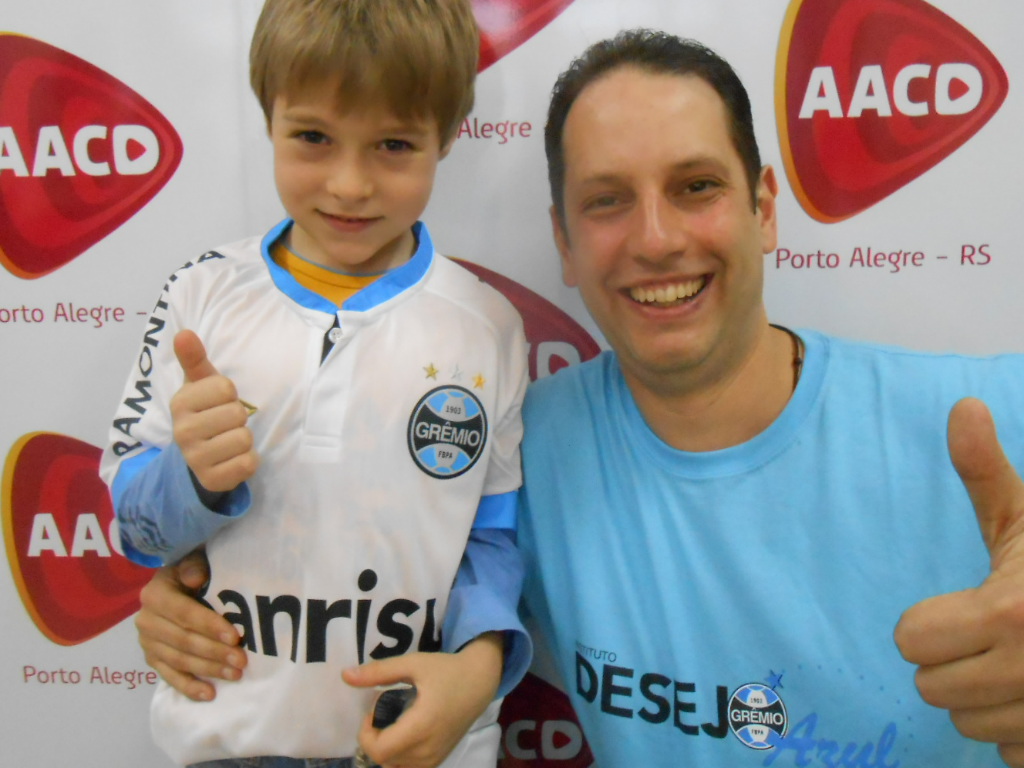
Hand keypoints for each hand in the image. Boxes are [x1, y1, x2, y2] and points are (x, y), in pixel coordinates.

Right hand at [135, 549, 246, 700]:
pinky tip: (209, 694)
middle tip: (241, 660)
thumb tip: (196, 578)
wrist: (173, 584)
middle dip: (215, 652)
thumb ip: (193, 566)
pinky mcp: (152, 659)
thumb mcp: (192, 560)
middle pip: (183, 641)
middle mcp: (146, 620)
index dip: (209, 626)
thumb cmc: (190, 571)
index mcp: (155, 595)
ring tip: (235, 675)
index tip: (234, 637)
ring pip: (179, 660)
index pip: (184, 613)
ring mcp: (147, 642)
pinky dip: (189, 687)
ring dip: (208, 670)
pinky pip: (170, 676)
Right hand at [171, 329, 258, 492]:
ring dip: (245, 439)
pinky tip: (234, 459)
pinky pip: (247, 464)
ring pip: (244, 439)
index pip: (225, 387)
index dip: (231, 394)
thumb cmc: (206, 412)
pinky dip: (248, 460)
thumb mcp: (200, 384)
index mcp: (180, 403)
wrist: (199, 458)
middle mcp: (182, 431)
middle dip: (239, 418)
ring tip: (229, 440)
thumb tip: (184, 333)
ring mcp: (195, 458)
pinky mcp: (212, 480)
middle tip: (226, 424)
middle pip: (237, 414)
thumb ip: (194, 358)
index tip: (219, 402)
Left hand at [342, 633, 503, 767]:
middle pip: (384, 759)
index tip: (373, 709)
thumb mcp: (413, 664)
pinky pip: (409, 767)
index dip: (366, 733)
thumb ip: (378, 672)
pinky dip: (399, 754)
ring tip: (395, 720)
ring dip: (386, 747)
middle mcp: (428, 749)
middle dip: (374, 737)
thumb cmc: (446, 670)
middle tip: (383, 710)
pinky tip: (405, 731)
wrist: (480, 681)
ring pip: (395, 766)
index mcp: (421, 726)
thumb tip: (344, 675)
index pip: (379, 750)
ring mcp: (435, 758)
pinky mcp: (439, 760)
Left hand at [895, 398, 1023, 765]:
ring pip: (969, 725)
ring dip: (986, 699)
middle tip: (993, 636)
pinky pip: (1010, 756)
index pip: (909, 641)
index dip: (927, 623)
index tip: (960, 610)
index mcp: (1011, 613)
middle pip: (931, 688)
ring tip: (1023, 664)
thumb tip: (963, 407)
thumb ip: (986, 473)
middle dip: (953, 662)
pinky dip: (1021, 733)